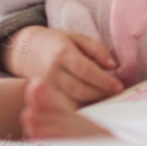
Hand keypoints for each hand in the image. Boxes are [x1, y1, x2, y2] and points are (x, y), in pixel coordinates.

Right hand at [2, 26, 122, 103]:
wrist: (28, 50)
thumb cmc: (59, 44)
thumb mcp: (79, 39)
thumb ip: (97, 50)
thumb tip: (113, 66)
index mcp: (62, 53)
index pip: (85, 70)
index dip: (103, 81)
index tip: (119, 87)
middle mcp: (52, 71)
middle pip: (80, 89)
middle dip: (100, 93)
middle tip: (115, 93)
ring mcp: (45, 86)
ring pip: (72, 100)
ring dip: (92, 101)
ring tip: (106, 97)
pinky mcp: (41, 96)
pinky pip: (63, 106)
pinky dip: (79, 107)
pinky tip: (91, 103)